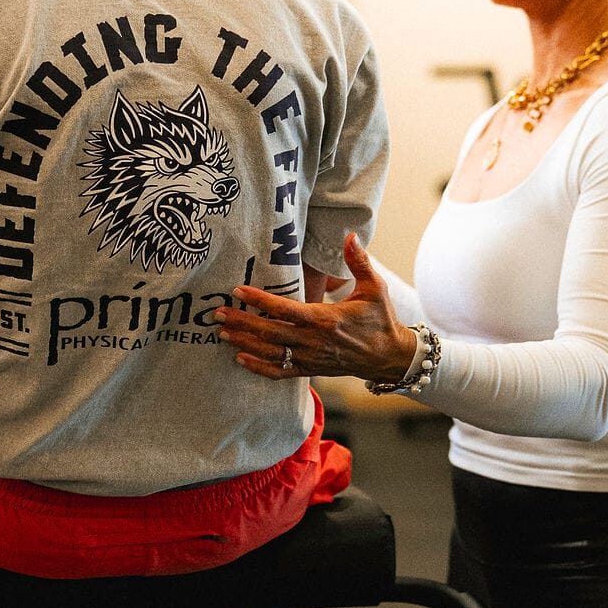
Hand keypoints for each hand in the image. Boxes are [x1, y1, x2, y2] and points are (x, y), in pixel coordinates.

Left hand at [214, 233, 415, 381]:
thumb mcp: (375, 288)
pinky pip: (280, 372)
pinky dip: (259, 368)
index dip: (260, 300)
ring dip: (244, 344)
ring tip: (222, 333)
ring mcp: (311, 358)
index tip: (238, 290)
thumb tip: (350, 235)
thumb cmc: (381, 320)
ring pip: (271, 353)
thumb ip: (359, 262)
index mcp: (326, 319)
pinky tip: (239, 360)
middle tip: (217, 313)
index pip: (285, 309)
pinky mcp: (310, 370)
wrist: (390, 357)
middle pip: (270, 333)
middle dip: (242, 323)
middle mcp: (314, 341)